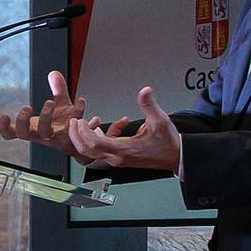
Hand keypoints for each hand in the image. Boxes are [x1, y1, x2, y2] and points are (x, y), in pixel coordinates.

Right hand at [0, 69, 93, 148]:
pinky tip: (80, 100)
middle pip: (24, 133)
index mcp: (34, 129)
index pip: (13, 133)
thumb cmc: (68, 124)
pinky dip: (77, 112)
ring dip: (46, 116)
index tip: (5, 115)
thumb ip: (58, 89)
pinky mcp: (71, 135)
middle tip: (27, 106)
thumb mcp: (61, 105)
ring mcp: (55, 137)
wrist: (85, 138)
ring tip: (51, 101)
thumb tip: (54, 73)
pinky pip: (72, 126)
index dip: (4, 128)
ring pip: (45, 132)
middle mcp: (41, 134)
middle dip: (23, 120)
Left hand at [64, 87, 183, 175]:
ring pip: (92, 151)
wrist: (176, 157)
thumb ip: (149, 105)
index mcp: (123, 149)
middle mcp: (117, 157)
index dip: (83, 132)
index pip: (93, 143)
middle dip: (77, 136)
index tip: (79, 121)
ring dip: (86, 137)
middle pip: (86, 150)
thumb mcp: (160, 120)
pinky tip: (118, 125)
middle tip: (74, 122)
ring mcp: (117, 159)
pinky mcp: (120, 157)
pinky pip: (104, 148)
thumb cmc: (168, 143)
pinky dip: (104, 136)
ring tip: (88, 122)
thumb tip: (145, 91)